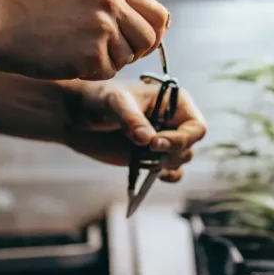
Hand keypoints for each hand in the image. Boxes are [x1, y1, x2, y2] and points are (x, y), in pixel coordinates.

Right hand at [0, 0, 169, 80]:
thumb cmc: (36, 16)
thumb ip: (116, 7)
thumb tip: (157, 30)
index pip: (158, 14)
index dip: (154, 34)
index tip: (140, 44)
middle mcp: (111, 2)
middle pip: (149, 39)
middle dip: (133, 53)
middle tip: (106, 55)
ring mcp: (103, 27)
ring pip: (128, 58)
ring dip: (108, 63)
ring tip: (77, 51)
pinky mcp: (92, 53)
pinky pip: (108, 73)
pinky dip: (91, 73)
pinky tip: (68, 60)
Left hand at [66, 80, 206, 181]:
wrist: (77, 115)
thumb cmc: (100, 98)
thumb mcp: (115, 102)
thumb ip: (132, 119)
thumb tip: (147, 139)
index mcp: (175, 102)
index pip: (195, 127)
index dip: (182, 138)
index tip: (156, 143)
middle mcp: (174, 122)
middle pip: (190, 146)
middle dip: (172, 152)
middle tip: (147, 151)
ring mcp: (163, 140)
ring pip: (180, 160)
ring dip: (165, 164)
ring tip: (142, 158)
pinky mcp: (151, 157)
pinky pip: (170, 172)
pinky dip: (165, 176)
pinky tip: (153, 174)